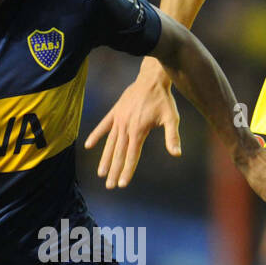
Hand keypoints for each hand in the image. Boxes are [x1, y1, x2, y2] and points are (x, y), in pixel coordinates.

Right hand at [84, 64, 180, 188]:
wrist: (152, 78)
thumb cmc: (164, 99)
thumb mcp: (172, 118)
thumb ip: (172, 137)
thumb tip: (177, 154)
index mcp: (138, 131)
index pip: (131, 156)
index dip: (127, 171)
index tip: (122, 184)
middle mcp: (126, 127)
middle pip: (118, 153)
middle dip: (114, 171)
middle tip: (110, 186)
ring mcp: (119, 120)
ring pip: (110, 143)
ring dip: (105, 159)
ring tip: (101, 173)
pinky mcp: (115, 112)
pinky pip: (103, 126)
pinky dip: (96, 135)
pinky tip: (88, 146)